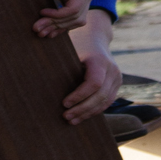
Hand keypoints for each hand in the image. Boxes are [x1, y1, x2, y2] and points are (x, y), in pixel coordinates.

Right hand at [23, 0, 94, 35]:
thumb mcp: (52, 4)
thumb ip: (57, 17)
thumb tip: (50, 36)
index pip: (77, 20)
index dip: (62, 29)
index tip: (47, 35)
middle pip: (78, 20)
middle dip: (57, 28)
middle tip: (39, 33)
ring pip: (75, 17)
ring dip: (54, 23)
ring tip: (38, 25)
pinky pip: (71, 10)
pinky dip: (56, 15)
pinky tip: (42, 13)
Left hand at [60, 10, 121, 124]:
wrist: (95, 39)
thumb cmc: (77, 46)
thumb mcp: (70, 51)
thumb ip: (63, 65)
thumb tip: (42, 80)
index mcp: (100, 61)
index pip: (93, 83)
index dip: (79, 95)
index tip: (64, 103)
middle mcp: (112, 70)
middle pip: (100, 96)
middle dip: (82, 108)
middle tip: (66, 116)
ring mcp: (117, 78)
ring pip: (104, 102)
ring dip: (88, 113)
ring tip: (71, 120)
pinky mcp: (117, 85)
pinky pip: (107, 102)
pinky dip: (94, 110)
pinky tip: (81, 116)